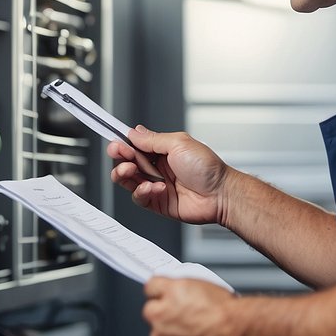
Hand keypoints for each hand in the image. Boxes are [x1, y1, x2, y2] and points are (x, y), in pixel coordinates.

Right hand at [108, 126, 228, 224]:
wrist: (220, 194)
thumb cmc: (207, 168)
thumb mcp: (178, 143)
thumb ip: (153, 139)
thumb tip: (135, 132)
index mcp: (162, 151)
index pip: (135, 146)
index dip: (123, 144)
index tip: (115, 142)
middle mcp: (157, 168)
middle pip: (128, 162)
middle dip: (120, 157)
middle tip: (119, 153)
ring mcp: (156, 185)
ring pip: (128, 181)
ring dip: (125, 174)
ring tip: (130, 170)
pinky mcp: (157, 203)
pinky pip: (139, 197)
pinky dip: (141, 192)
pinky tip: (153, 187)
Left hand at [143, 276, 243, 335]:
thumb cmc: (227, 313)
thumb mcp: (203, 284)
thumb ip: (179, 288)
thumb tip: (172, 290)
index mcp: (167, 293)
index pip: (151, 288)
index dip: (161, 293)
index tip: (165, 297)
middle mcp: (159, 317)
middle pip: (152, 314)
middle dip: (165, 316)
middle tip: (186, 319)